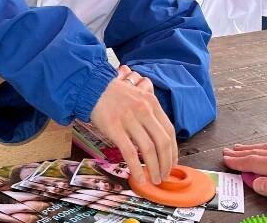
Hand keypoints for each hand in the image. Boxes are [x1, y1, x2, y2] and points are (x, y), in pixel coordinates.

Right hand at [90, 71, 176, 185]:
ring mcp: (129, 119)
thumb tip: (159, 134)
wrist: (93, 87)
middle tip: (164, 175)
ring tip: (154, 179)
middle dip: (166, 163)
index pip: (169, 131)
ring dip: (154, 168)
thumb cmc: (115, 94)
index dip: (173, 150)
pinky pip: (129, 152)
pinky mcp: (115, 128)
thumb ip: (150, 111)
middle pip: (162, 142)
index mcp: (152, 103)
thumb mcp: (138, 96)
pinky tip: (139, 177)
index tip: (172, 162)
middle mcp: (144, 110)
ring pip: (148, 149)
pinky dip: (137, 168)